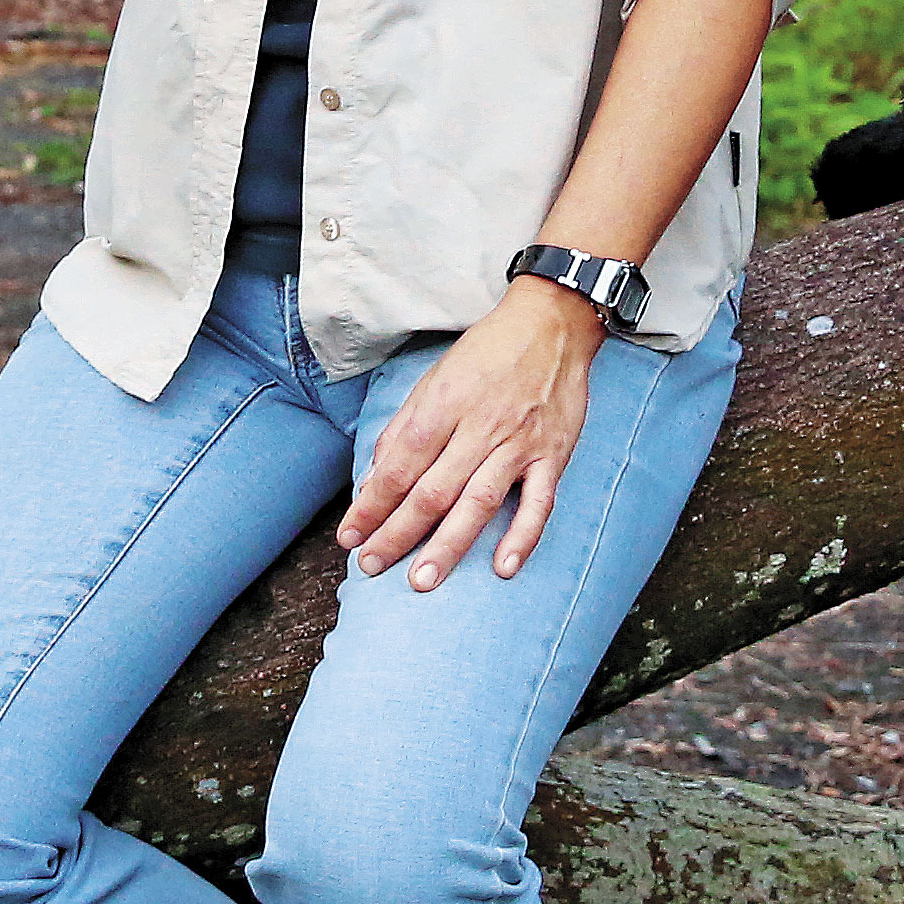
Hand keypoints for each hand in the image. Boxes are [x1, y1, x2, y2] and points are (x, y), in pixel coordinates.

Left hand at [342, 279, 601, 586]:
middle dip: (397, 532)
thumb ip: (405, 427)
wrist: (551, 324)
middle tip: (371, 565)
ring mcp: (520, 443)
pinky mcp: (553, 455)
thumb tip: (376, 477)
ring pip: (478, 501)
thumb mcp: (434, 377)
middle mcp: (480, 426)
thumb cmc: (487, 352)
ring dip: (448, 544)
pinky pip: (539, 501)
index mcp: (444, 404)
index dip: (371, 504)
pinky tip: (503, 566)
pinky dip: (522, 536)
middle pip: (432, 490)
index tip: (350, 536)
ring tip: (421, 579)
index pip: (399, 465)